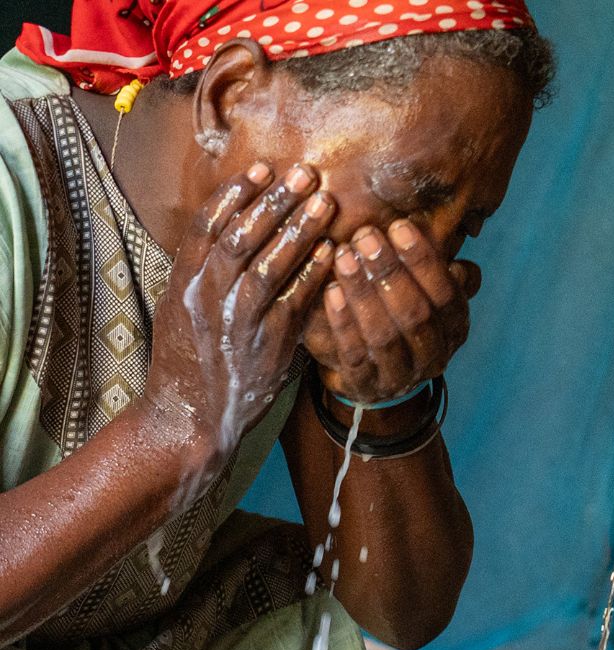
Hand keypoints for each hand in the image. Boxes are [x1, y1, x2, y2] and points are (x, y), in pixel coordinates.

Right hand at [144, 163, 334, 451]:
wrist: (190, 419)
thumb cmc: (191, 360)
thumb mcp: (185, 309)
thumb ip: (207, 272)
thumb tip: (241, 230)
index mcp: (183, 283)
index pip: (206, 226)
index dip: (235, 193)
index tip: (261, 167)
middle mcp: (205, 297)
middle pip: (241, 236)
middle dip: (274, 200)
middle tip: (304, 172)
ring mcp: (235, 322)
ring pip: (268, 264)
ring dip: (299, 229)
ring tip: (324, 202)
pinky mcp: (266, 345)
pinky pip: (293, 302)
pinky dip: (313, 273)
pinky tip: (332, 251)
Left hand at [302, 220, 481, 402]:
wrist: (375, 378)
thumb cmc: (399, 318)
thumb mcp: (424, 294)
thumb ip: (433, 271)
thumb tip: (452, 242)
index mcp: (455, 328)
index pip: (446, 295)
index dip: (423, 261)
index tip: (398, 227)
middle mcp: (434, 355)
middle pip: (416, 314)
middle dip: (389, 272)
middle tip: (365, 236)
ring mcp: (401, 375)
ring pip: (384, 335)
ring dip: (363, 292)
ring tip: (343, 256)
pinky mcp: (366, 386)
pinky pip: (354, 354)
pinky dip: (342, 321)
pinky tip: (330, 291)